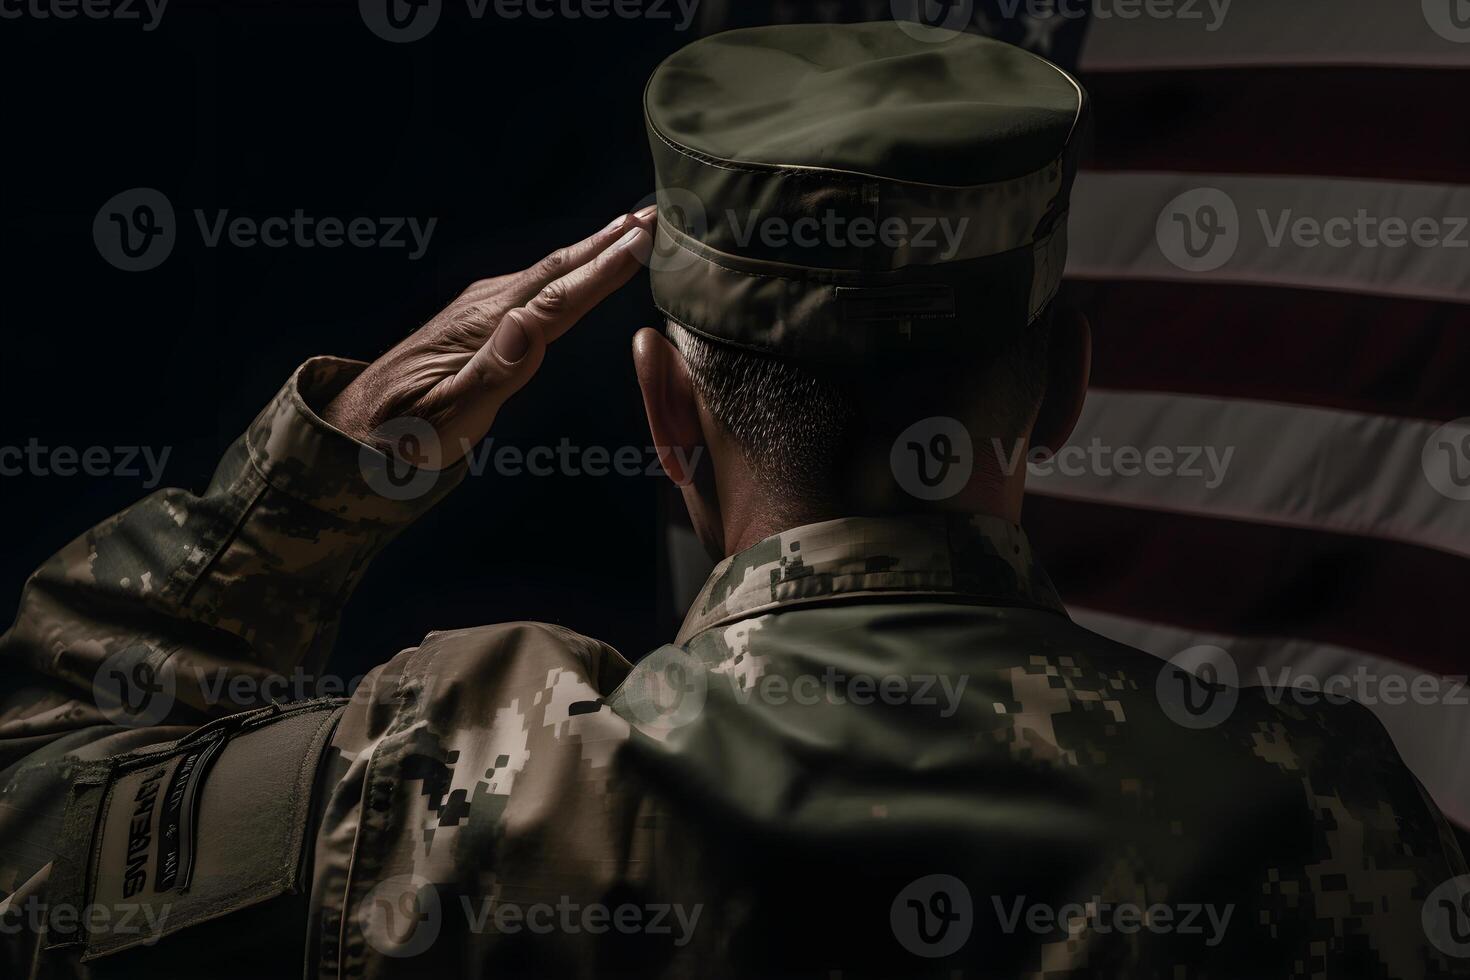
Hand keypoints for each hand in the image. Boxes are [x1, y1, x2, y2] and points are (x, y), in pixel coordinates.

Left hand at [322, 208, 655, 468]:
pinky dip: (572, 269)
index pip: (559, 295)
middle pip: (559, 269)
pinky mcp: (479, 318)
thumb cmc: (403, 434)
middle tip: (655, 215)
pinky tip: (582, 266)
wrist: (355, 428)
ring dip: (594, 249)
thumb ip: (492, 372)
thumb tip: (529, 325)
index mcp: (486, 330)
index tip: (645, 238)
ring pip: (551, 272)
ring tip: (632, 229)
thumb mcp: (447, 416)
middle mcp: (486, 307)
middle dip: (609, 242)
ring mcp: (481, 309)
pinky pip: (539, 284)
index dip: (605, 268)